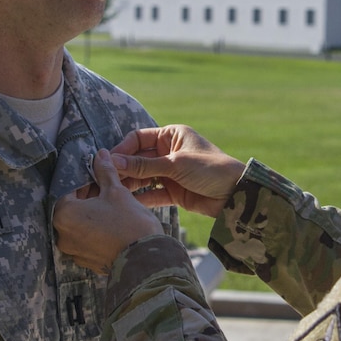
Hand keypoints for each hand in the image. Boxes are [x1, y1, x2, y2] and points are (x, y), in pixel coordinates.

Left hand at [54, 149, 163, 273]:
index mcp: (64, 215)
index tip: (98, 177)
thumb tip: (100, 155)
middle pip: (72, 209)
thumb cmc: (128, 222)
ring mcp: (74, 251)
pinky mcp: (86, 261)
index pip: (68, 190)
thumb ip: (105, 172)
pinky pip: (87, 240)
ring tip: (111, 207)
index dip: (84, 181)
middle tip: (106, 190)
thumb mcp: (116, 191)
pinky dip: (96, 231)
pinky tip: (113, 224)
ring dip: (92, 214)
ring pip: (80, 225)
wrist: (145, 259)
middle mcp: (62, 235)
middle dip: (88, 197)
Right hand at [112, 125, 246, 217]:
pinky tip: (127, 204)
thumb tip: (113, 161)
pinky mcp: (173, 192)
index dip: (122, 150)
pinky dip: (141, 198)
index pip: (138, 139)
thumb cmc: (210, 169)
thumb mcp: (176, 164)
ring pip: (143, 177)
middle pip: (138, 159)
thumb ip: (144, 165)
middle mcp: (169, 152)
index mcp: (171, 135)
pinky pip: (152, 194)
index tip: (107, 162)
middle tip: (104, 180)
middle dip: (123, 169)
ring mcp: (170, 172)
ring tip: (112, 193)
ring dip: (129, 184)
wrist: (235, 194)